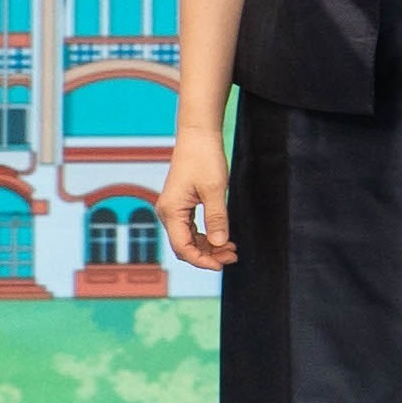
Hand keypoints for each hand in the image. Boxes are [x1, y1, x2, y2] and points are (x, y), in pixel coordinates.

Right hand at [163, 117, 238, 272]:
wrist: (198, 138)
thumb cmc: (205, 159)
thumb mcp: (215, 190)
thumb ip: (217, 218)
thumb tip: (220, 243)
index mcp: (171, 211)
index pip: (183, 247)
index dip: (202, 260)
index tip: (222, 265)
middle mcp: (168, 213)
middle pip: (184, 246)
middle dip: (208, 255)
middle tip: (233, 257)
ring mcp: (173, 210)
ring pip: (189, 239)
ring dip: (209, 247)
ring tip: (232, 250)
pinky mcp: (181, 206)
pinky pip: (191, 229)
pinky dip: (206, 236)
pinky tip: (223, 239)